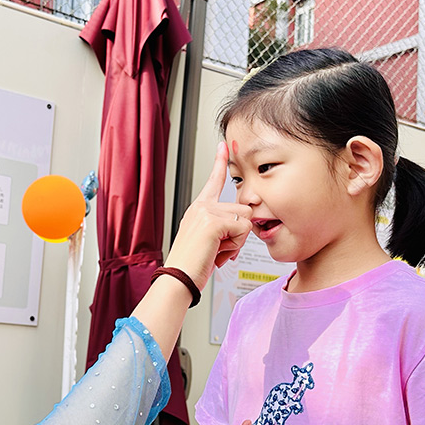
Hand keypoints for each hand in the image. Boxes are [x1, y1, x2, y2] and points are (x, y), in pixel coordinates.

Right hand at [164, 142, 251, 289]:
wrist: (178, 279)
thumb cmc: (192, 265)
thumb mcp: (210, 242)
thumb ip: (226, 228)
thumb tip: (246, 224)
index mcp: (198, 209)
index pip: (213, 181)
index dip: (220, 162)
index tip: (223, 145)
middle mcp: (201, 207)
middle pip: (243, 208)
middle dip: (239, 233)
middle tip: (219, 248)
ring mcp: (206, 213)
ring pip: (245, 220)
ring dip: (237, 241)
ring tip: (216, 251)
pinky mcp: (213, 222)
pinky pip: (242, 229)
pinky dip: (234, 246)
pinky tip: (216, 252)